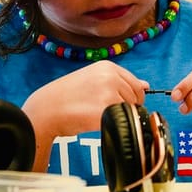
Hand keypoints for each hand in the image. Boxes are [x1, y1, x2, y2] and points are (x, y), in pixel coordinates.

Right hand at [23, 62, 148, 141]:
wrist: (46, 109)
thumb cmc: (67, 96)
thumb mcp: (93, 80)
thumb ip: (119, 81)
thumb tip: (146, 85)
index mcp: (107, 67)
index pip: (136, 84)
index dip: (131, 98)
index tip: (119, 104)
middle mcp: (110, 76)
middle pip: (136, 97)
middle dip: (126, 108)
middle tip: (104, 112)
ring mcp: (108, 92)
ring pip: (130, 110)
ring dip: (118, 116)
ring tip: (95, 114)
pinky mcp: (105, 109)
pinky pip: (120, 121)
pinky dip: (111, 125)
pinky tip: (94, 121)